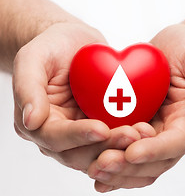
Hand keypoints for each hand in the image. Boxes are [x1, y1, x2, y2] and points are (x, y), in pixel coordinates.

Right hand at [13, 22, 144, 171]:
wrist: (74, 43)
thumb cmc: (51, 47)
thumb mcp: (32, 58)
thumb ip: (28, 87)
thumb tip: (31, 121)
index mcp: (38, 122)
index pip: (54, 138)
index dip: (77, 136)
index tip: (100, 129)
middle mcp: (59, 133)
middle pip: (80, 152)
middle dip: (106, 146)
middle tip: (131, 135)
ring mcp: (81, 131)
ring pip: (100, 150)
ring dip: (121, 146)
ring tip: (142, 134)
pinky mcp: (100, 124)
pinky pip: (113, 137)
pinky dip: (128, 138)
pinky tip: (145, 129)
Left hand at [87, 24, 184, 191]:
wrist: (172, 48)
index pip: (176, 142)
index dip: (154, 150)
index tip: (131, 152)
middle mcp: (171, 132)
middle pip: (153, 160)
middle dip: (128, 165)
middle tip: (103, 164)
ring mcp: (153, 130)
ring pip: (137, 161)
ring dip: (117, 169)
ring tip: (94, 168)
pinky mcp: (135, 124)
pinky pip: (123, 146)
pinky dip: (110, 158)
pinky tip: (92, 164)